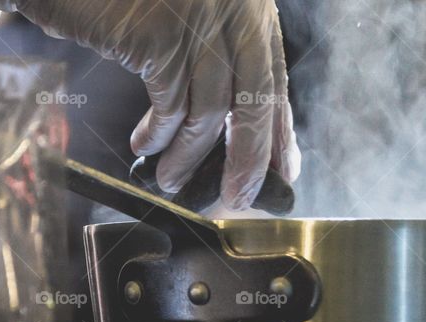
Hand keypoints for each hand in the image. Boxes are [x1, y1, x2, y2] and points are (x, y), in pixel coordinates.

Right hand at [12, 0, 300, 209]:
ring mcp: (200, 20)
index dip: (279, 134)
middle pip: (255, 100)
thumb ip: (211, 61)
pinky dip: (159, 137)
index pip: (274, 81)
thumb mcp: (184, 22)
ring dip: (191, 158)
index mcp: (248, 7)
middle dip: (249, 160)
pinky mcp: (162, 33)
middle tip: (238, 198)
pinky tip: (145, 147)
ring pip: (213, 111)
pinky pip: (170, 104)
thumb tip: (226, 131)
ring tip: (174, 183)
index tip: (280, 172)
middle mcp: (235, 8)